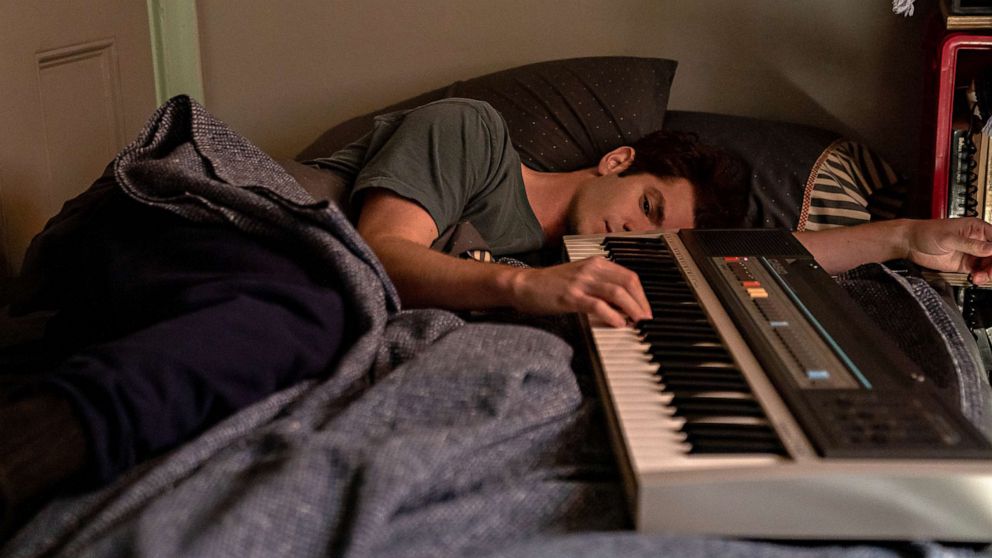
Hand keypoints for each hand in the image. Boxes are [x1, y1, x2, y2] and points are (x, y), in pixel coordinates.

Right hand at [509, 257, 651, 326]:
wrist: (525, 284)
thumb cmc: (551, 284)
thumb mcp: (580, 278)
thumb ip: (601, 286)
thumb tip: (623, 305)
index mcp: (596, 263)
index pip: (629, 276)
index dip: (642, 294)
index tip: (646, 309)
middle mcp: (591, 268)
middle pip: (628, 282)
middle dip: (641, 302)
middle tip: (646, 319)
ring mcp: (581, 281)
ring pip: (617, 293)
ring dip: (632, 309)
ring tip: (637, 323)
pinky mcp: (571, 296)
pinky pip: (598, 305)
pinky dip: (612, 315)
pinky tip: (618, 324)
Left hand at [905, 217, 991, 282]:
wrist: (910, 243)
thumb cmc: (925, 232)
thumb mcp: (949, 238)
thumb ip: (970, 244)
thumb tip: (990, 248)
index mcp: (977, 228)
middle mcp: (977, 241)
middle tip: (989, 272)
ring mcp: (971, 253)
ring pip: (989, 265)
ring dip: (988, 273)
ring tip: (979, 277)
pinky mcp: (964, 264)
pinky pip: (978, 272)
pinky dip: (980, 277)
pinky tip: (975, 278)